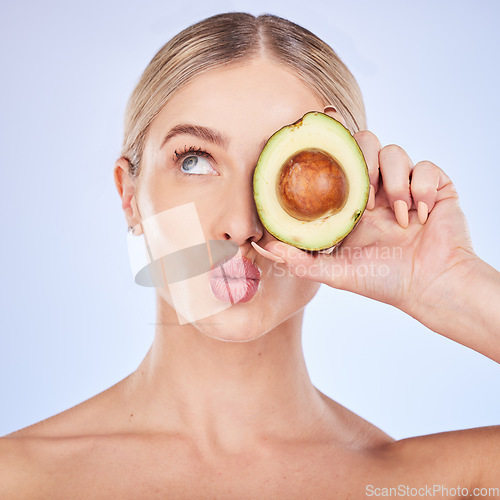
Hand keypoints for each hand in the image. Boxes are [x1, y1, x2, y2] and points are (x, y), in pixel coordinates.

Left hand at [262, 130, 478, 320]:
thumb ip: (301, 261)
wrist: (430, 288)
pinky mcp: (435, 188)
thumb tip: (266, 247)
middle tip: (368, 199)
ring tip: (397, 214)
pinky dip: (422, 189)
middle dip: (364, 164)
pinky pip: (427, 167)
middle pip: (365, 144)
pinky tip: (420, 217)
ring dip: (394, 180)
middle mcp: (377, 190)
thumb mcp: (335, 273)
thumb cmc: (384, 282)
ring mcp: (405, 187)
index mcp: (353, 204)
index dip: (332, 152)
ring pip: (395, 151)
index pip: (339, 163)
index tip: (326, 156)